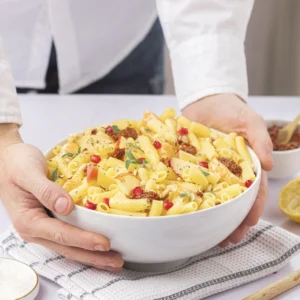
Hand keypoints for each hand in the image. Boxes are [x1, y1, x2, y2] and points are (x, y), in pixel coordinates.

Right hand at [0, 125, 122, 271]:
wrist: (7, 161)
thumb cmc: (16, 164)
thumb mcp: (28, 173)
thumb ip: (45, 190)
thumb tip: (65, 207)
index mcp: (29, 220)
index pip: (61, 234)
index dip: (84, 240)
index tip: (104, 243)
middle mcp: (36, 229)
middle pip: (67, 248)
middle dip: (93, 256)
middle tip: (116, 262)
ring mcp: (43, 227)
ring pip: (69, 246)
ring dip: (91, 254)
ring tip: (112, 261)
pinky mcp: (50, 221)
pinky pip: (68, 237)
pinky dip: (84, 243)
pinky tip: (97, 246)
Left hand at [182, 94, 272, 245]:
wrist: (206, 100)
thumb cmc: (232, 110)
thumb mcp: (250, 121)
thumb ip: (260, 140)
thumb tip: (268, 165)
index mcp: (246, 165)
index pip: (253, 190)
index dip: (252, 208)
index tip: (247, 223)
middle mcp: (228, 171)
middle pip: (233, 200)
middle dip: (233, 221)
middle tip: (228, 239)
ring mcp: (209, 170)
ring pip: (213, 197)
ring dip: (214, 216)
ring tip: (210, 234)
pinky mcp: (192, 165)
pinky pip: (190, 183)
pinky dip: (191, 197)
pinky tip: (188, 212)